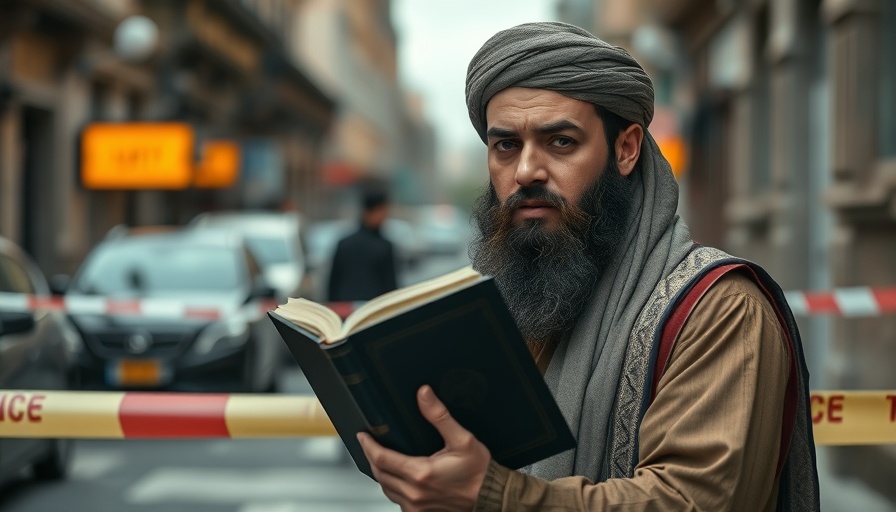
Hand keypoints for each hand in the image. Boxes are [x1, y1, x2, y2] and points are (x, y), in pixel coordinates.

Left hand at [357, 385, 490, 510]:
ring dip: (380, 472)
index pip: (381, 458)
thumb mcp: (462, 439)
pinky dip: (392, 486)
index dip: (368, 445)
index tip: (362, 435)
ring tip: (378, 457)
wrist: (491, 496)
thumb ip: (439, 416)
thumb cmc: (479, 471)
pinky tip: (395, 476)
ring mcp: (416, 506)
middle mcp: (415, 493)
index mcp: (421, 473)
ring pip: (386, 488)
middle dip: (371, 457)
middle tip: (367, 443)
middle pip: (379, 474)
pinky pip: (397, 500)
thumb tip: (424, 394)